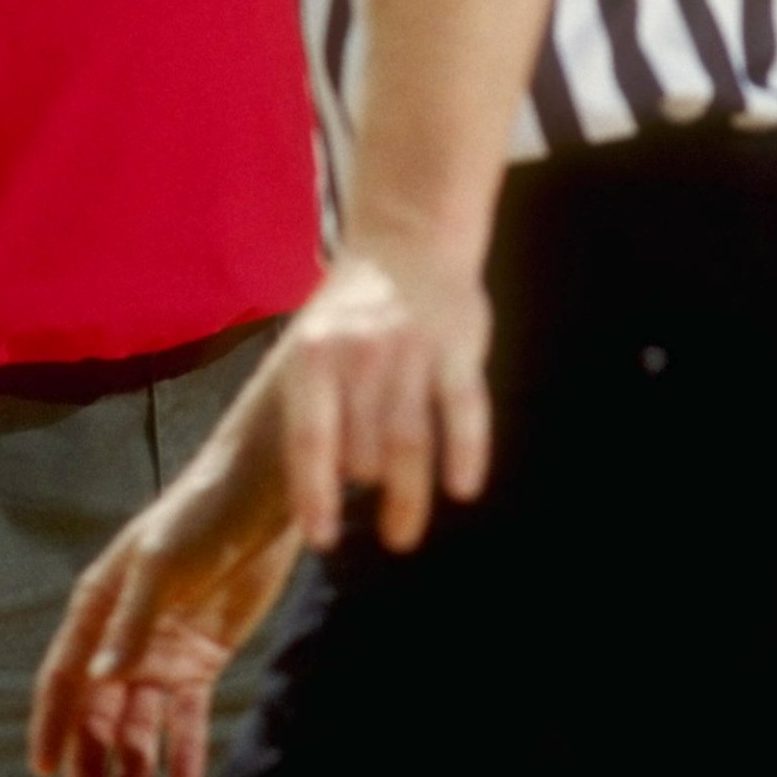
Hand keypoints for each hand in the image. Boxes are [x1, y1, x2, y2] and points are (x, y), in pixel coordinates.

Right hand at [30, 387, 300, 776]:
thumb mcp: (162, 564)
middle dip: (91, 758)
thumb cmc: (202, 513)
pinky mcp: (204, 657)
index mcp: (99, 606)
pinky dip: (183, 746)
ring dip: (134, 761)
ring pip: (139, 719)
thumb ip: (131, 623)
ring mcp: (163, 648)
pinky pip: (186, 713)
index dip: (51, 724)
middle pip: (97, 709)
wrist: (263, 494)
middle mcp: (124, 633)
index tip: (44, 771)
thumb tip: (97, 681)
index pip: (64, 676)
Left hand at [279, 242, 491, 553]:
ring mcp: (411, 351)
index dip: (315, 492)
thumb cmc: (351, 312)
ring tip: (402, 537)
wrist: (407, 237)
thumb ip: (316, 407)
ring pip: (409, 440)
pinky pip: (464, 410)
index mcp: (314, 358)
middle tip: (376, 517)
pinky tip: (463, 489)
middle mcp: (360, 357)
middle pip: (363, 447)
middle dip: (366, 486)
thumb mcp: (312, 346)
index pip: (310, 439)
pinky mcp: (457, 346)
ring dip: (408, 496)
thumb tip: (321, 486)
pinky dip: (466, 451)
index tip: (323, 539)